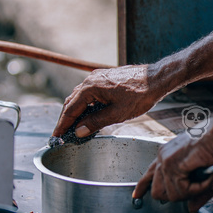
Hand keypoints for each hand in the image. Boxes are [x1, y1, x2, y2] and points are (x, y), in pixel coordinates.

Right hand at [52, 65, 166, 137]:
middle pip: (72, 102)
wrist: (156, 79)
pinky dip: (86, 105)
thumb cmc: (140, 95)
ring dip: (77, 112)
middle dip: (67, 119)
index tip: (57, 135)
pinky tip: (89, 115)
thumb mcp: (117, 114)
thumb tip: (79, 131)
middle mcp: (91, 80)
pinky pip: (90, 93)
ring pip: (81, 97)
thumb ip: (96, 122)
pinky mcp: (106, 79)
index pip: (70, 108)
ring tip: (75, 127)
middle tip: (63, 134)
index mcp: (90, 87)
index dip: (63, 124)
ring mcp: (98, 77)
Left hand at [133, 131, 212, 212]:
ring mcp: (167, 160)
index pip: (149, 174)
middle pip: (158, 192)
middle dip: (178, 196)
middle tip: (197, 189)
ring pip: (172, 195)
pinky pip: (183, 191)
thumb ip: (196, 192)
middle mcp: (163, 156)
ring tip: (209, 179)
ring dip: (194, 192)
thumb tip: (191, 209)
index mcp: (168, 154)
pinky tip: (209, 178)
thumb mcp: (205, 172)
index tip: (137, 196)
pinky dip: (200, 189)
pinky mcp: (175, 165)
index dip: (142, 187)